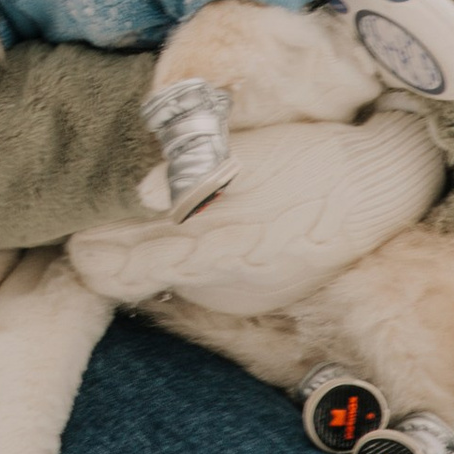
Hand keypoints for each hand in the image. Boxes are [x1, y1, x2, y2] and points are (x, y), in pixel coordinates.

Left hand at [69, 107, 445, 318]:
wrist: (377, 190)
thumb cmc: (310, 161)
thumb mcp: (249, 156)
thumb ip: (187, 176)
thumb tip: (135, 191)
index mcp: (213, 252)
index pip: (120, 271)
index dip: (89, 249)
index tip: (75, 225)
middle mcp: (220, 287)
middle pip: (139, 275)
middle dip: (114, 246)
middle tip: (97, 216)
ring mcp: (239, 298)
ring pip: (169, 277)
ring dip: (152, 249)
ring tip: (149, 210)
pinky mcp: (256, 297)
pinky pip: (203, 281)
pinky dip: (188, 257)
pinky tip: (198, 226)